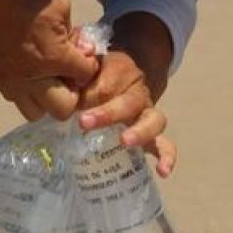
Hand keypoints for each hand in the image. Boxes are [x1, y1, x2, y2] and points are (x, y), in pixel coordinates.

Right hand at [0, 0, 99, 116]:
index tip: (85, 54)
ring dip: (48, 100)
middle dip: (72, 94)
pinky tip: (31, 75)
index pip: (86, 77)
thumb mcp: (60, 4)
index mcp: (54, 58)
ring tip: (50, 79)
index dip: (90, 65)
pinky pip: (17, 101)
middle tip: (69, 74)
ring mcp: (13, 83)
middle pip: (64, 110)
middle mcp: (34, 79)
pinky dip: (28, 95)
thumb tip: (81, 48)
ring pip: (37, 113)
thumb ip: (75, 31)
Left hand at [77, 13, 176, 176]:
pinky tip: (163, 172)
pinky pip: (164, 144)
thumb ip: (77, 67)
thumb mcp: (89, 61)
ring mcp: (147, 113)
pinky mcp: (153, 130)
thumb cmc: (103, 70)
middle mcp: (136, 93)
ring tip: (126, 143)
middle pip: (127, 102)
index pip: (101, 84)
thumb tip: (66, 86)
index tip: (69, 107)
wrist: (137, 65)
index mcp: (118, 72)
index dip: (86, 96)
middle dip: (108, 113)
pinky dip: (167, 156)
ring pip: (152, 121)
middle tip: (85, 123)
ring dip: (140, 133)